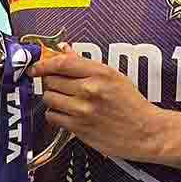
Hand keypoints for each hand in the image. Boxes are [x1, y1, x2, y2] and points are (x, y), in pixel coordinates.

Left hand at [36, 46, 164, 162]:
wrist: (145, 132)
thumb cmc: (131, 104)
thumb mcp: (113, 77)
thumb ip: (86, 64)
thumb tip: (64, 49)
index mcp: (100, 73)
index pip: (62, 63)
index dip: (44, 64)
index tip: (35, 67)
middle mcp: (89, 90)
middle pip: (51, 80)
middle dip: (51, 82)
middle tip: (58, 85)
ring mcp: (82, 110)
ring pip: (49, 98)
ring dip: (52, 98)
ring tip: (64, 100)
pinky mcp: (78, 128)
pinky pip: (52, 117)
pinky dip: (54, 114)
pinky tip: (65, 113)